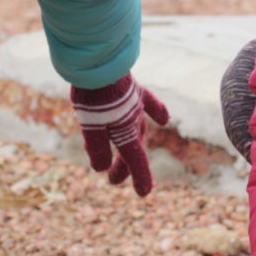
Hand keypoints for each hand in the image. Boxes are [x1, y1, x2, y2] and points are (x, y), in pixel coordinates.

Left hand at [70, 74, 169, 195]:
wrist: (100, 62)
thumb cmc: (94, 93)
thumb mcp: (89, 123)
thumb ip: (97, 146)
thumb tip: (101, 168)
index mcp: (125, 130)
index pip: (135, 159)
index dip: (140, 177)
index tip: (144, 194)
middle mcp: (134, 120)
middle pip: (132, 147)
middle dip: (123, 166)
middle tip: (112, 181)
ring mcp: (135, 105)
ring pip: (136, 129)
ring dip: (128, 145)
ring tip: (116, 158)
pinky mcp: (133, 90)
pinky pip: (148, 103)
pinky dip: (156, 112)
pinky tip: (165, 119)